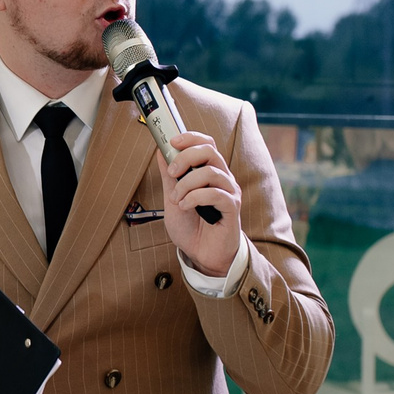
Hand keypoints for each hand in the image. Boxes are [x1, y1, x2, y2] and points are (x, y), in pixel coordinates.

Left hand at [159, 129, 243, 274]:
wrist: (201, 255)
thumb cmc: (191, 228)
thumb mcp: (172, 198)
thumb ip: (169, 176)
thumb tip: (161, 151)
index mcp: (209, 172)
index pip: (206, 143)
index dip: (190, 138)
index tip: (172, 142)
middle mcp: (222, 178)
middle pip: (209, 150)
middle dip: (186, 157)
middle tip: (172, 173)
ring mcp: (229, 192)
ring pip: (211, 172)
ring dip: (187, 184)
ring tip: (176, 199)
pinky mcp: (232, 208)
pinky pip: (216, 193)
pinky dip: (195, 198)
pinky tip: (185, 207)